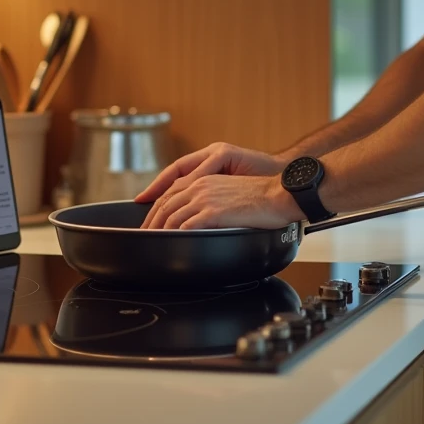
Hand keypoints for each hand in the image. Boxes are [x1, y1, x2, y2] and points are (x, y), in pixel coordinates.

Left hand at [136, 143, 291, 228]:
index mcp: (205, 179)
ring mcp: (206, 197)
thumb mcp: (230, 191)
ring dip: (158, 230)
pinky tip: (170, 243)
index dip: (155, 206)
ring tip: (152, 243)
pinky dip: (174, 235)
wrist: (280, 194)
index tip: (148, 219)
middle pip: (165, 203)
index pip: (170, 191)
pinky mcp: (214, 211)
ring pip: (171, 215)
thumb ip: (213, 199)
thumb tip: (203, 215)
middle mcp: (201, 185)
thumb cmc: (262, 197)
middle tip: (142, 235)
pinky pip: (185, 225)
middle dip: (151, 221)